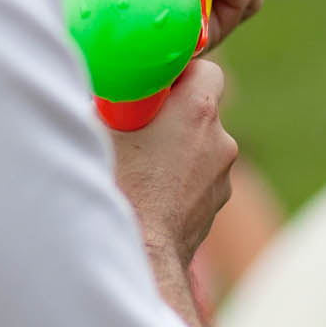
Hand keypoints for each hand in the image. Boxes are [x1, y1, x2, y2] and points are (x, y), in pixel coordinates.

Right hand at [111, 60, 238, 267]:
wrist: (138, 257)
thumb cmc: (118, 190)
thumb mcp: (102, 130)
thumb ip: (114, 101)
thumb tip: (104, 84)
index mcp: (198, 111)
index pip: (207, 69)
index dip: (182, 73)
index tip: (155, 84)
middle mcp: (220, 140)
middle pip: (203, 110)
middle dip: (175, 113)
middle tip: (139, 124)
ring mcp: (223, 176)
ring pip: (202, 146)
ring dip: (179, 147)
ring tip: (142, 165)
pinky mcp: (217, 205)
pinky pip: (201, 177)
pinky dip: (182, 177)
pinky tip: (153, 192)